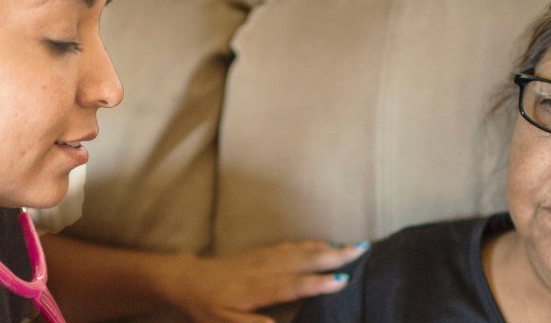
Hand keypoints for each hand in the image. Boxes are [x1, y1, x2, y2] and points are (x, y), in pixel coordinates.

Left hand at [161, 241, 368, 322]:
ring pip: (301, 250)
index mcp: (258, 288)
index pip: (293, 285)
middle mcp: (265, 268)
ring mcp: (265, 257)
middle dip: (334, 256)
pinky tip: (324, 244)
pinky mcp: (263, 252)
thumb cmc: (208, 306)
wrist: (188, 279)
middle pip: (304, 260)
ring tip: (353, 246)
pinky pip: (292, 246)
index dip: (317, 284)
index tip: (342, 281)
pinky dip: (312, 244)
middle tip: (362, 250)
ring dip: (328, 248)